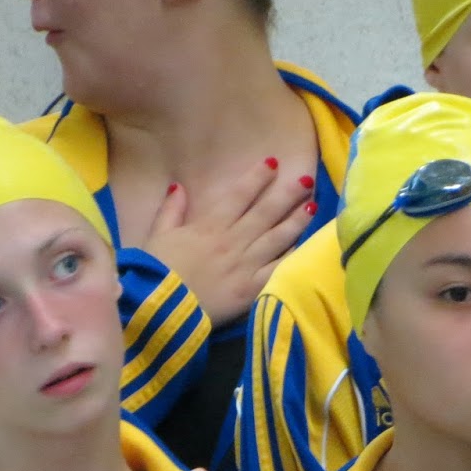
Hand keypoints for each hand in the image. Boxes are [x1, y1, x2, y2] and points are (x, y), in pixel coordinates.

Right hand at [145, 159, 315, 327]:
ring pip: (277, 238)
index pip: (239, 195)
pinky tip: (307, 245)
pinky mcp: (253, 289)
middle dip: (286, 194)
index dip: (257, 177)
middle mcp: (233, 241)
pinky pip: (278, 269)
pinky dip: (293, 256)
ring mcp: (246, 265)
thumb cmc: (157, 273)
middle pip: (265, 213)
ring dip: (296, 220)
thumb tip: (179, 186)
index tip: (273, 162)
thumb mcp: (158, 236)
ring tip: (313, 205)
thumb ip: (171, 211)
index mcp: (210, 226)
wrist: (162, 309)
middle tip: (305, 178)